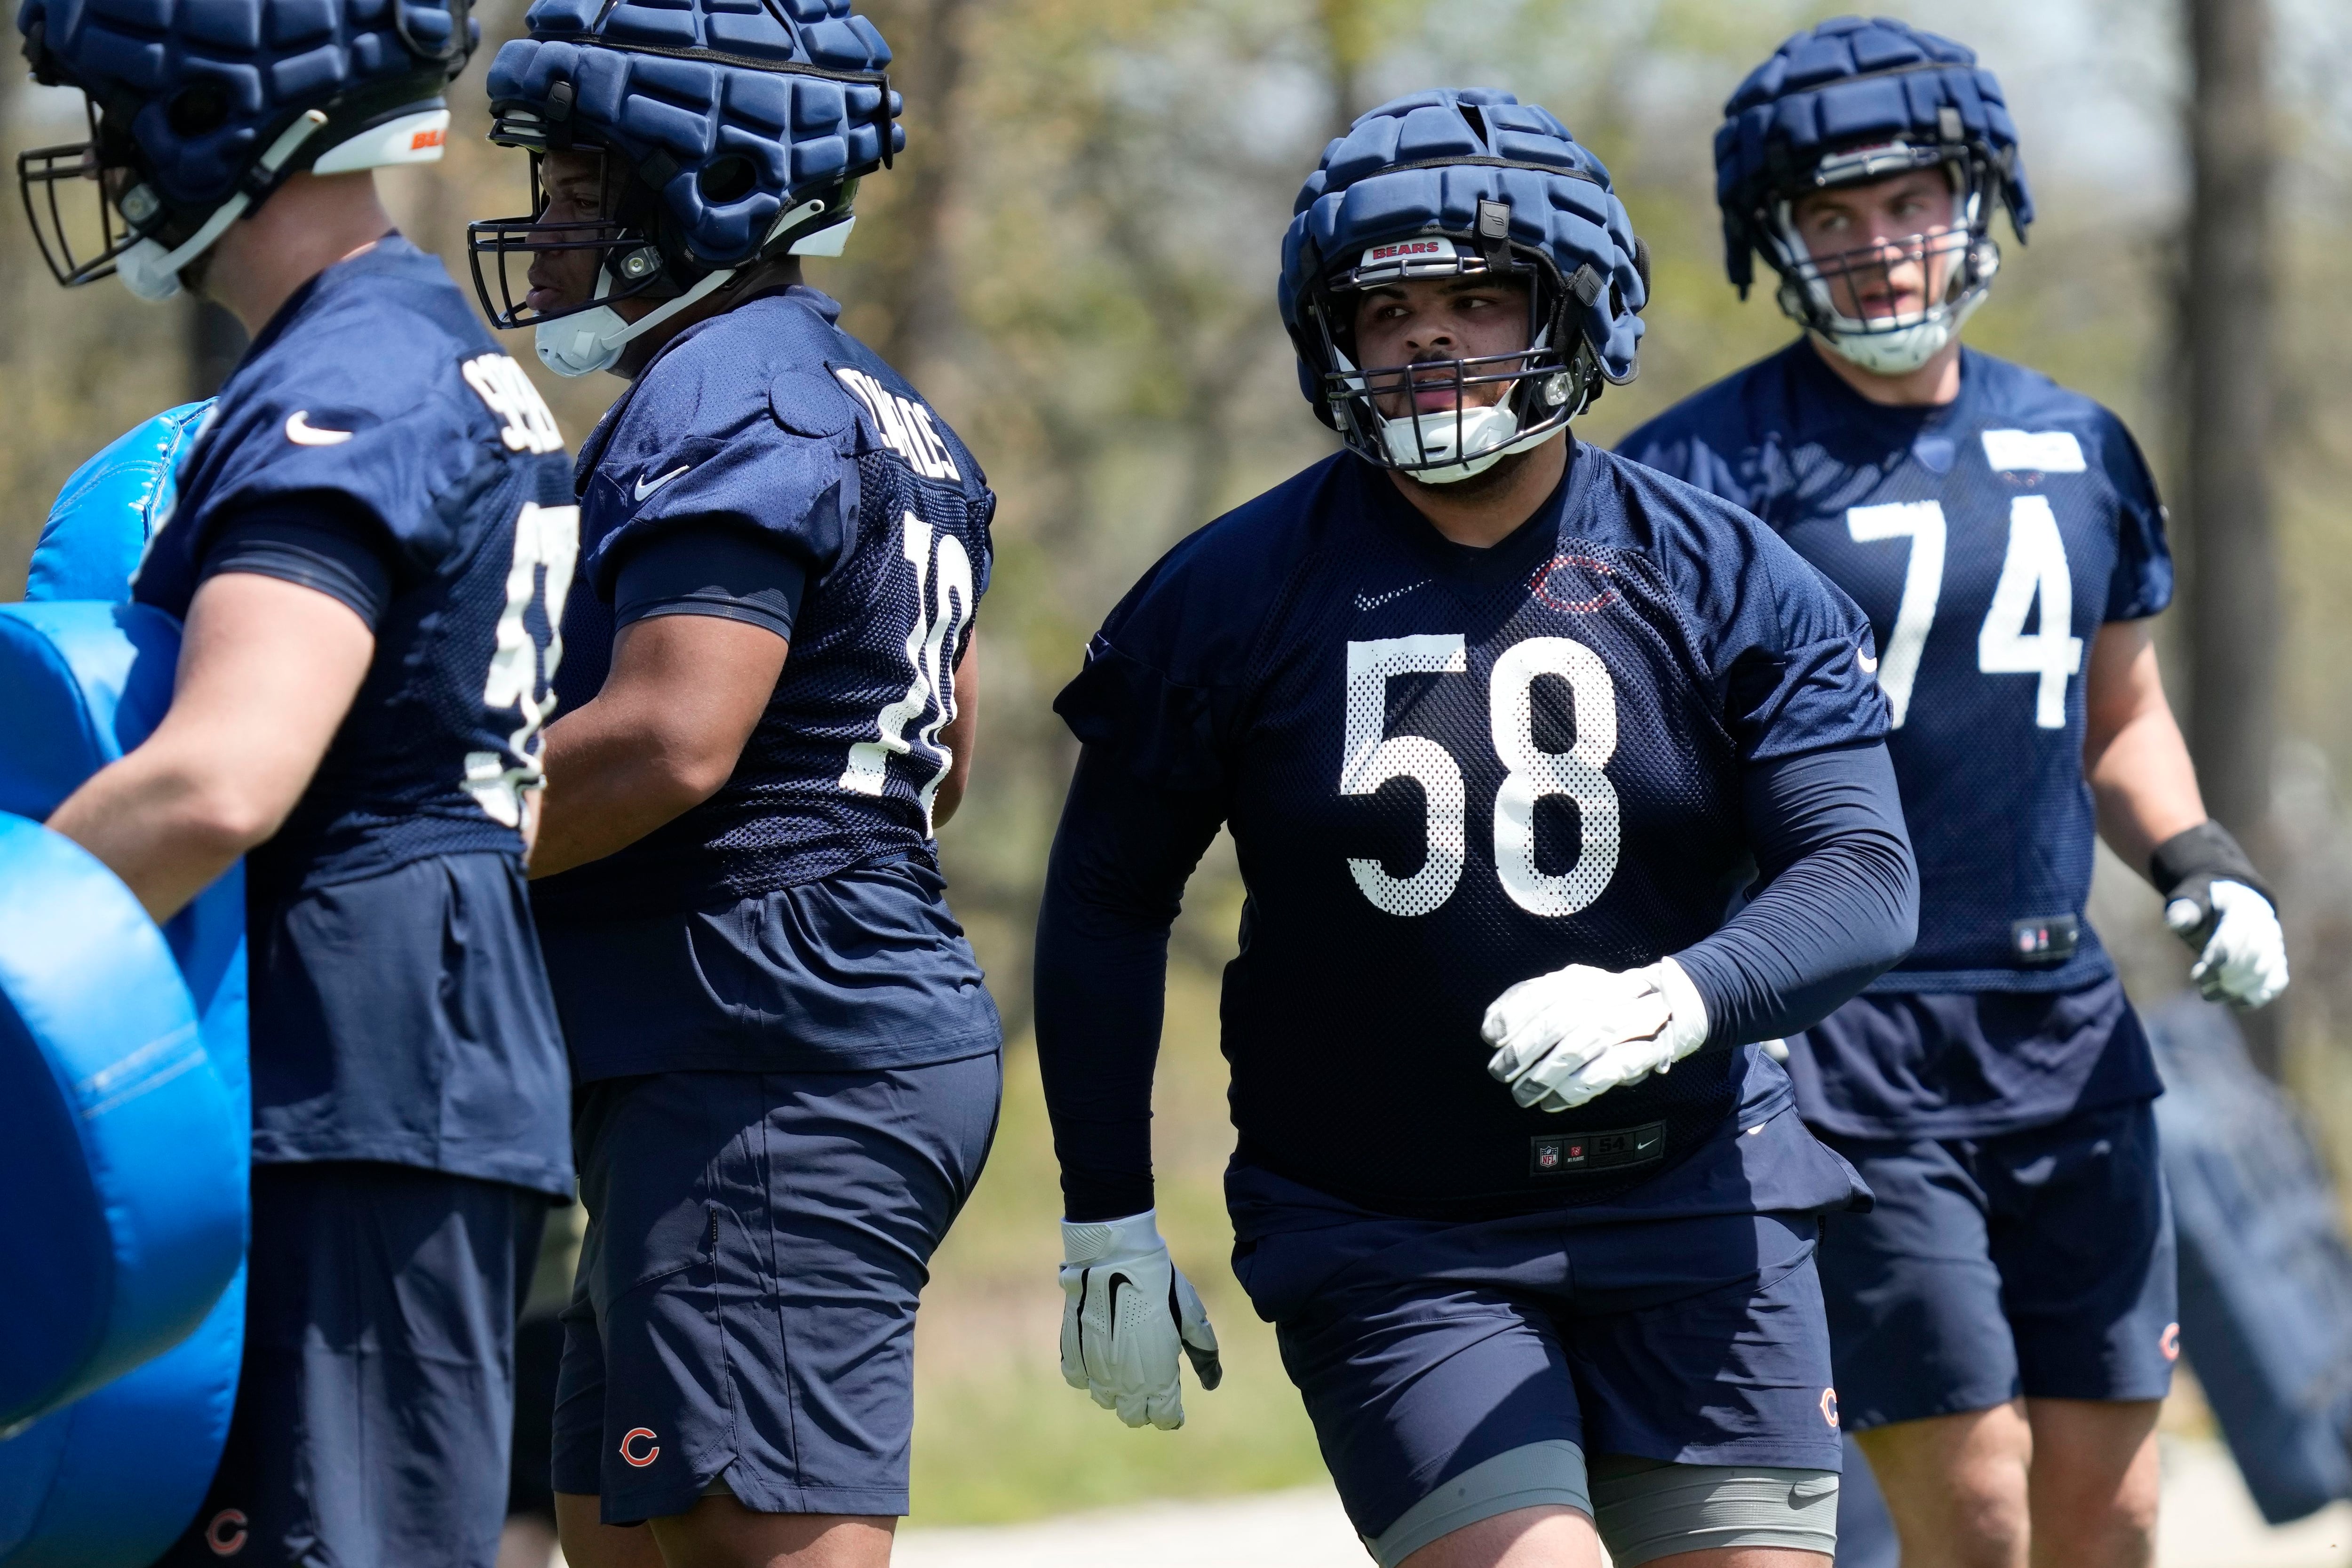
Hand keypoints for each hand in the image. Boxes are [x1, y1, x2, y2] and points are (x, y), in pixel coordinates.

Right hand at [1058, 1210, 1221, 1429]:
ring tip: (1124, 1368)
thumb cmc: (1160, 1285)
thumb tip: (1212, 1383)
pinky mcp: (1073, 1354)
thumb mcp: (1190, 1317)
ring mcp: (1096, 1371)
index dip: (1171, 1414)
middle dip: (1144, 1407)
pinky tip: (1098, 1357)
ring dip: (1116, 1391)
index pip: (1164, 1418)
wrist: (1113, 1258)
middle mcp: (1125, 1384)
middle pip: (1133, 1416)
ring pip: (1105, 1400)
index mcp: (1159, 1379)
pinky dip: (1089, 1375)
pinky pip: (1079, 1380)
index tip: (1173, 1405)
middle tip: (1150, 1386)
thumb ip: (1203, 1353)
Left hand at [1482, 958, 1709, 1111]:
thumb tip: (1491, 1025)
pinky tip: (1552, 1103)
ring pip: (1579, 1048)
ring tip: (1521, 1095)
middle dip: (1523, 1051)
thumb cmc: (1601, 1004)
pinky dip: (1574, 1090)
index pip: (1542, 991)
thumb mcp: (1566, 991)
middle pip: (1559, 1021)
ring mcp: (1625, 1025)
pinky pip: (1604, 1072)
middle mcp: (1603, 998)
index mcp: (1579, 981)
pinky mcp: (1642, 1053)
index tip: (1491, 1037)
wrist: (1668, 1004)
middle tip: (1499, 1073)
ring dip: (1543, 1075)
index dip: (1513, 1014)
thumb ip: (1529, 1001)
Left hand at [2166, 878, 2287, 1008]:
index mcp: (2243, 907)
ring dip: (2237, 990)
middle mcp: (2265, 925)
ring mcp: (2275, 944)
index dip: (2215, 963)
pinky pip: (2276, 983)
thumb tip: (2176, 922)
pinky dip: (2258, 996)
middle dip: (2226, 979)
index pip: (2233, 940)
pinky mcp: (2278, 961)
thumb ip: (2183, 912)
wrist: (2231, 907)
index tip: (2196, 976)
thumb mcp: (2191, 903)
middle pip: (2251, 958)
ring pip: (2265, 972)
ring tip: (2211, 995)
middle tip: (2204, 990)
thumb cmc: (2206, 909)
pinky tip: (2235, 1003)